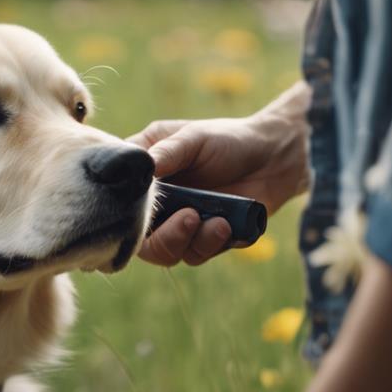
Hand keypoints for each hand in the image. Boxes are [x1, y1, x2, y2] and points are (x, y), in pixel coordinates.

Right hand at [129, 83, 310, 266]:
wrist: (276, 156)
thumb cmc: (229, 138)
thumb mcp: (193, 137)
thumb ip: (166, 153)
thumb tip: (139, 169)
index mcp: (144, 176)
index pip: (115, 201)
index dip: (118, 214)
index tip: (137, 213)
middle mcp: (155, 203)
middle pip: (138, 238)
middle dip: (163, 237)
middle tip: (188, 219)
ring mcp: (178, 223)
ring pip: (165, 253)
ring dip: (189, 241)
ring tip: (217, 222)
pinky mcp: (204, 238)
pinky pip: (196, 254)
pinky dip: (210, 244)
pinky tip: (227, 224)